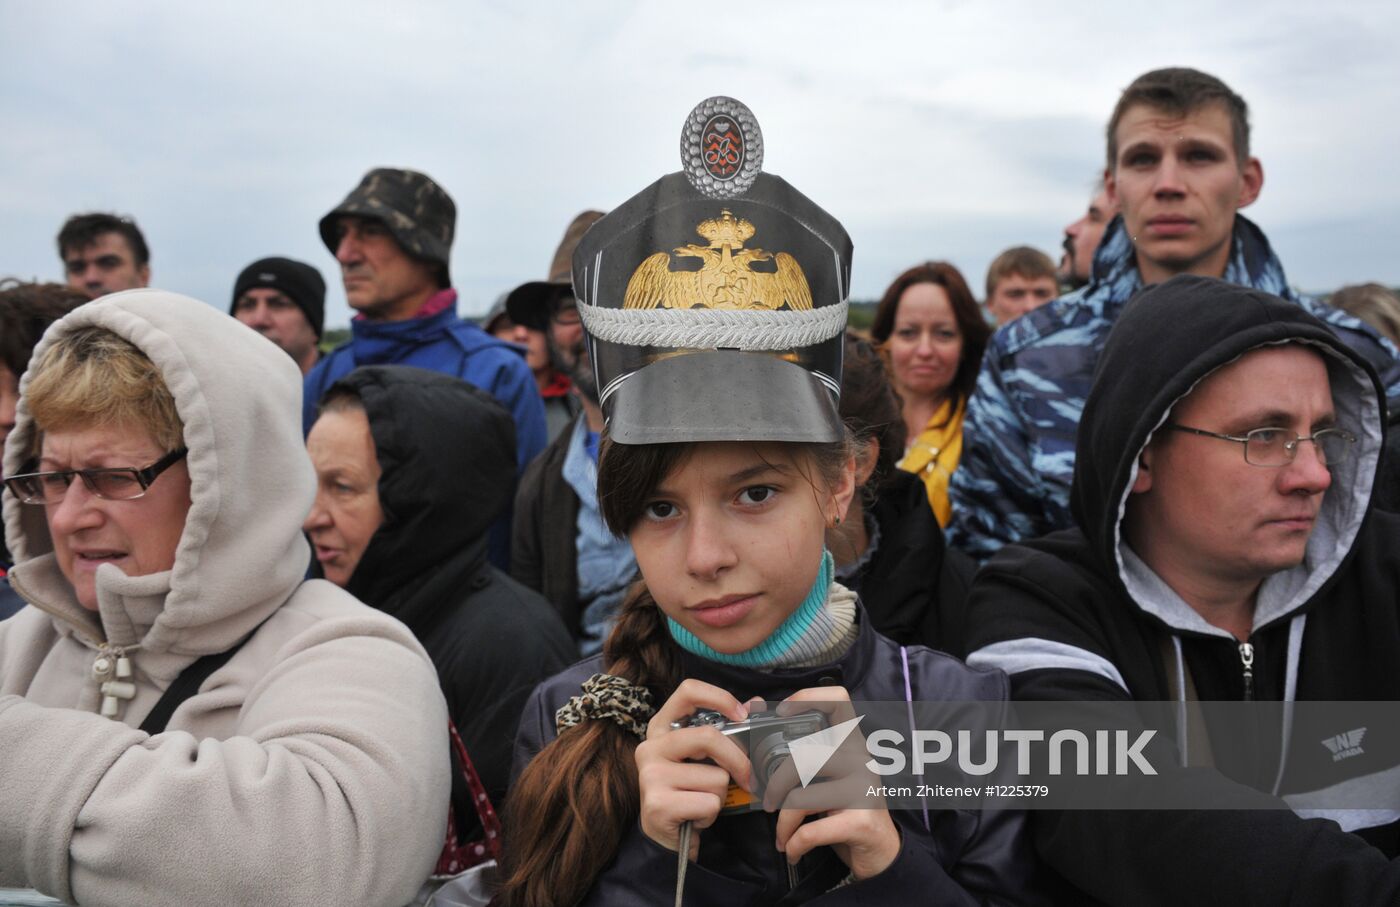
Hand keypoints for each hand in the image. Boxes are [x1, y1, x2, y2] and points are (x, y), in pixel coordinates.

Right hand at [635, 679, 753, 857]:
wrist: (666, 835)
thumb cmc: (687, 790)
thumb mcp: (703, 757)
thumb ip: (728, 729)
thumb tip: (757, 703)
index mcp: (660, 727)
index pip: (688, 691)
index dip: (720, 698)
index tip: (742, 715)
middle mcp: (650, 747)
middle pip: (708, 737)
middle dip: (737, 761)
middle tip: (748, 778)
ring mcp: (650, 775)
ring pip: (716, 777)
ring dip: (720, 795)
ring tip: (702, 800)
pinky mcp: (657, 804)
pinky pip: (709, 803)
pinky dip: (712, 814)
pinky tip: (695, 816)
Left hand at [766, 686, 901, 880]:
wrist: (881, 852)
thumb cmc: (845, 808)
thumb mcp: (824, 774)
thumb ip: (795, 745)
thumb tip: (755, 704)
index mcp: (851, 743)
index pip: (838, 699)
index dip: (807, 698)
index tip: (782, 712)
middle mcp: (862, 759)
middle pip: (803, 757)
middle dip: (774, 785)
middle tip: (767, 803)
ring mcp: (864, 790)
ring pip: (801, 797)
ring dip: (782, 823)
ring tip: (781, 835)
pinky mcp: (861, 822)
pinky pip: (811, 831)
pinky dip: (794, 845)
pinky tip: (793, 851)